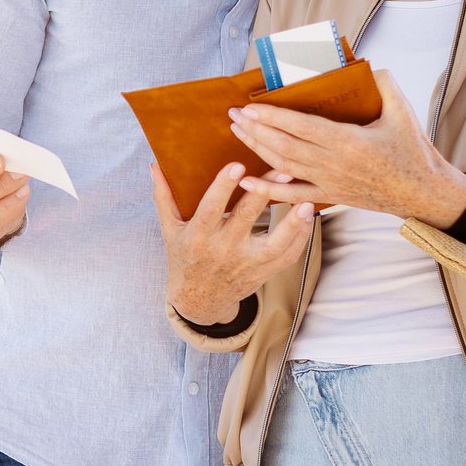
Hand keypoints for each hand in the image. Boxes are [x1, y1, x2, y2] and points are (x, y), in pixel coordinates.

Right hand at [153, 162, 316, 326]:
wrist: (198, 301)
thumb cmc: (183, 257)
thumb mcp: (170, 229)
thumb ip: (164, 196)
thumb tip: (155, 165)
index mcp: (198, 236)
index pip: (210, 208)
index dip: (223, 187)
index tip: (237, 165)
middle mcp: (222, 250)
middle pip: (245, 219)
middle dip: (264, 194)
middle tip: (283, 171)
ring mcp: (245, 264)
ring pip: (273, 244)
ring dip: (293, 224)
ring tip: (307, 201)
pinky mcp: (262, 273)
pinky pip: (286, 258)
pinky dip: (300, 239)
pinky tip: (310, 218)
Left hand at [230, 70, 465, 226]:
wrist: (423, 194)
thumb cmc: (413, 152)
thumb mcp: (403, 112)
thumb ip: (385, 84)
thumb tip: (367, 66)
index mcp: (349, 143)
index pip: (301, 128)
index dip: (272, 118)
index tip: (250, 108)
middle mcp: (334, 165)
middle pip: (284, 147)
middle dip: (255, 130)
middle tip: (232, 115)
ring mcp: (329, 184)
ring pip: (283, 167)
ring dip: (256, 150)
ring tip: (238, 133)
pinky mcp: (329, 197)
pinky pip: (292, 196)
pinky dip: (266, 190)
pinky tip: (245, 183)